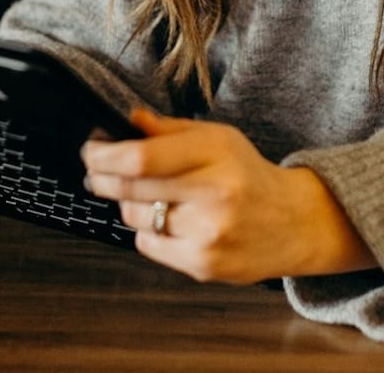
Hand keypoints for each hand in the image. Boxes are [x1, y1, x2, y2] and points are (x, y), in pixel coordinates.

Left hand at [79, 109, 375, 282]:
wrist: (293, 222)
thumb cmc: (249, 176)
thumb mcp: (218, 139)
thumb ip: (170, 130)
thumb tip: (128, 120)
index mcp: (217, 154)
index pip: (141, 157)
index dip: (104, 155)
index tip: (90, 150)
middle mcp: (214, 194)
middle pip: (131, 188)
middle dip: (103, 177)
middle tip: (96, 171)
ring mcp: (208, 233)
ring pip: (135, 217)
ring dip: (130, 204)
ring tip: (152, 196)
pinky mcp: (203, 264)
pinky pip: (148, 245)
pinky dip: (149, 231)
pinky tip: (172, 222)